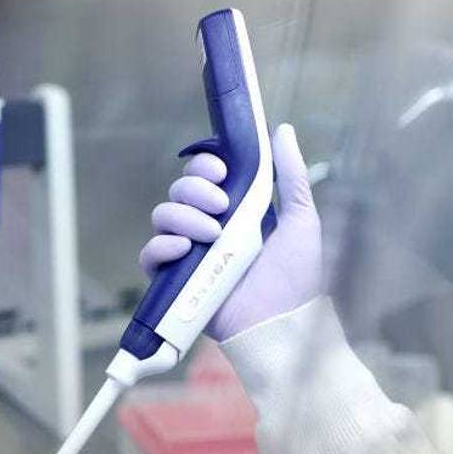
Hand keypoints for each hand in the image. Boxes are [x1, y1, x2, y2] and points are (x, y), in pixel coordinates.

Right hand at [138, 123, 321, 340]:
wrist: (283, 323)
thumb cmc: (296, 277)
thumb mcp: (301, 219)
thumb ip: (291, 175)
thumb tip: (283, 130)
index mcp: (235, 210)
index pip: (204, 175)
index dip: (205, 166)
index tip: (223, 172)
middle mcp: (208, 228)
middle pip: (179, 190)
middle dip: (195, 189)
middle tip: (221, 206)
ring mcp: (190, 254)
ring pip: (163, 216)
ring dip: (184, 216)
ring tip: (213, 234)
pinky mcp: (175, 280)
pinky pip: (150, 253)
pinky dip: (161, 245)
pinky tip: (185, 249)